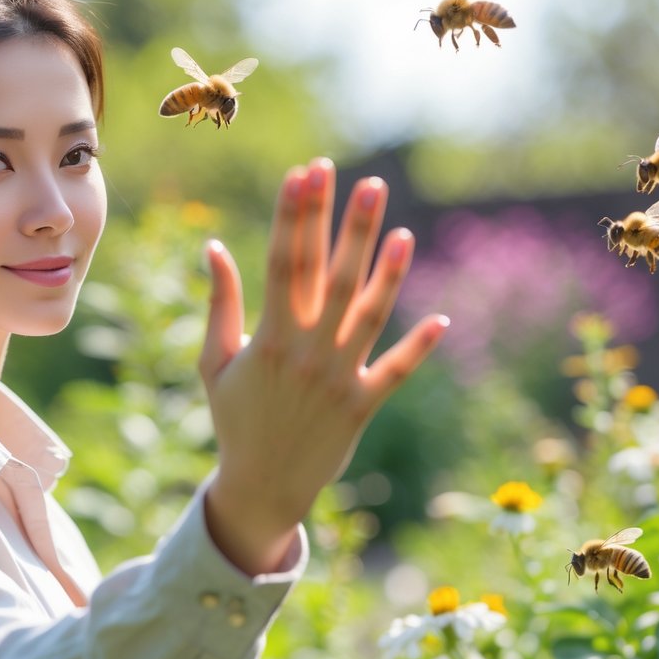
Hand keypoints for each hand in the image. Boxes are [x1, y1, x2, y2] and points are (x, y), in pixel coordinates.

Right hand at [199, 159, 448, 573]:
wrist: (262, 485)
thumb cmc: (235, 418)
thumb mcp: (215, 362)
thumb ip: (220, 304)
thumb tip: (216, 247)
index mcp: (270, 336)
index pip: (285, 262)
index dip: (296, 215)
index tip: (305, 174)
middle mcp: (308, 350)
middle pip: (331, 276)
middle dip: (346, 226)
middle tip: (366, 181)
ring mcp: (338, 377)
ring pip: (368, 315)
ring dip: (388, 274)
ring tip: (404, 231)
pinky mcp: (362, 405)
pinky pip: (395, 372)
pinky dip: (418, 349)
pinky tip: (443, 319)